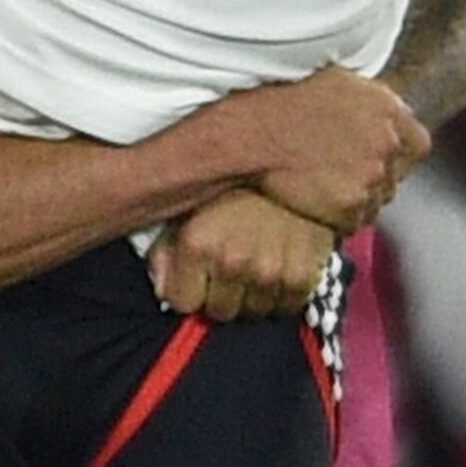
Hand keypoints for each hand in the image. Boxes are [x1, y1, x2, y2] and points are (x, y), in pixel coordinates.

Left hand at [153, 188, 338, 320]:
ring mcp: (270, 272)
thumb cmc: (235, 179)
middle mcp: (232, 261)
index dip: (188, 288)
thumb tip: (162, 288)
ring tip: (258, 260)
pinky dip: (283, 292)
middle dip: (221, 293)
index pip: (182, 303)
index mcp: (197, 244)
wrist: (295, 154)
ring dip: (253, 293)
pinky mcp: (303, 275)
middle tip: (231, 264)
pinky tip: (281, 264)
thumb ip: (165, 249)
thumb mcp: (189, 204)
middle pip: (220, 312)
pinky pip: (287, 306)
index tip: (199, 272)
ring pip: (254, 312)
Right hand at [227, 65, 428, 229]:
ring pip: (375, 202)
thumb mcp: (335, 83)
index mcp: (387, 108)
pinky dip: (337, 218)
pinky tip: (313, 201)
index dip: (396, 156)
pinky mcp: (351, 205)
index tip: (378, 161)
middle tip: (339, 176)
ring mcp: (371, 175)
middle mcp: (387, 141)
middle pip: (394, 177)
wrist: (251, 135)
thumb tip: (383, 114)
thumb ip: (369, 102)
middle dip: (373, 180)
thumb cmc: (281, 104)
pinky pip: (354, 222)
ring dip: (355, 200)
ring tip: (321, 187)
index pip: (416, 145)